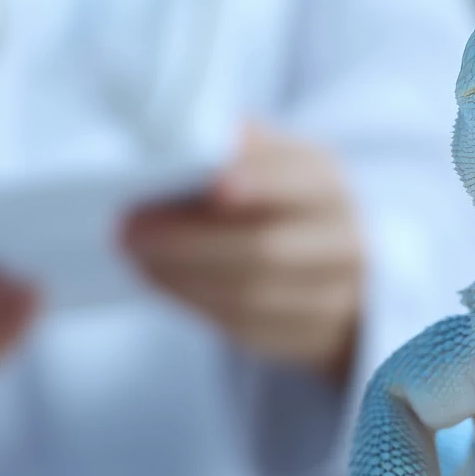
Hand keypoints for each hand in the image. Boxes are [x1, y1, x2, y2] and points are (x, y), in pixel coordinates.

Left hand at [124, 125, 365, 383]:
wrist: (333, 265)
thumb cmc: (286, 202)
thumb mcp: (279, 163)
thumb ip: (247, 148)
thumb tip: (204, 137)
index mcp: (330, 188)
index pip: (301, 184)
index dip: (261, 183)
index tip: (213, 183)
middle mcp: (342, 244)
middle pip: (268, 249)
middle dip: (192, 241)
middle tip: (132, 228)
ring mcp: (331, 299)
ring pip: (253, 295)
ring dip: (183, 277)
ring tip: (136, 256)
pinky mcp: (304, 338)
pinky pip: (245, 327)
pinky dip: (194, 302)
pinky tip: (159, 280)